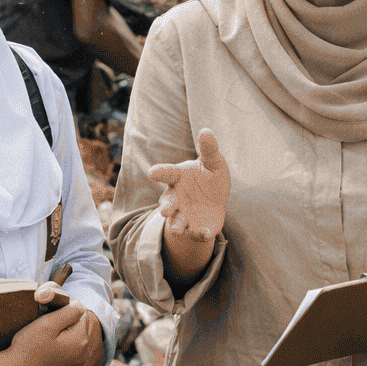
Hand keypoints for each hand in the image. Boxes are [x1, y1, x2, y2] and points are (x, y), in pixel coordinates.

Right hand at [46, 308, 104, 365]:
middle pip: (84, 324)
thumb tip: (81, 306)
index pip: (82, 313)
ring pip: (81, 335)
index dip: (66, 308)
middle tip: (51, 323)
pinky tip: (57, 343)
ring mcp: (79, 362)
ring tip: (52, 334)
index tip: (51, 313)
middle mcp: (84, 353)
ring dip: (70, 330)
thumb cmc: (28, 348)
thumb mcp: (47, 324)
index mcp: (81, 341)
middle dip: (70, 320)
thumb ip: (69, 312)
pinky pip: (78, 349)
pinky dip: (70, 342)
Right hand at [149, 129, 230, 277]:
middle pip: (168, 203)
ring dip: (176, 225)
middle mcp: (177, 197)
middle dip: (166, 207)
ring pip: (177, 221)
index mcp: (179, 177)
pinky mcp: (196, 228)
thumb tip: (206, 130)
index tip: (151, 173)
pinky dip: (198, 234)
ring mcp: (185, 214)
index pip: (167, 173)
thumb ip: (209, 149)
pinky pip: (195, 233)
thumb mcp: (213, 162)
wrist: (215, 201)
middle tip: (165, 210)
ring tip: (177, 229)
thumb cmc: (210, 176)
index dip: (160, 173)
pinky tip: (204, 233)